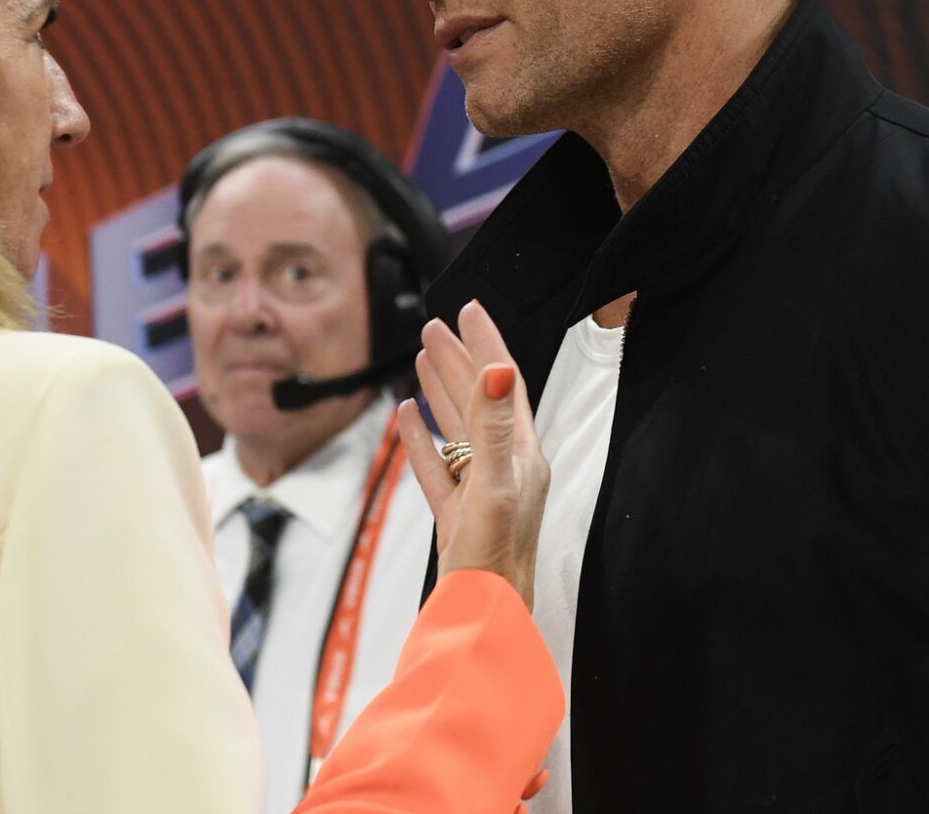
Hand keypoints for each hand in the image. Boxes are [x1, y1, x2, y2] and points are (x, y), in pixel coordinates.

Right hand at [395, 300, 548, 608]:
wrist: (484, 619)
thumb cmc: (495, 561)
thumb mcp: (495, 486)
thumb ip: (495, 427)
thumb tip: (498, 369)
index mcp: (521, 456)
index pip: (504, 384)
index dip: (487, 344)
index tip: (468, 309)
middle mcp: (505, 468)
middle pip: (480, 399)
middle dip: (459, 358)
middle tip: (434, 325)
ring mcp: (479, 490)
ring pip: (458, 427)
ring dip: (441, 389)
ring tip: (423, 356)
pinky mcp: (456, 514)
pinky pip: (436, 464)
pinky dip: (421, 437)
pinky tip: (407, 416)